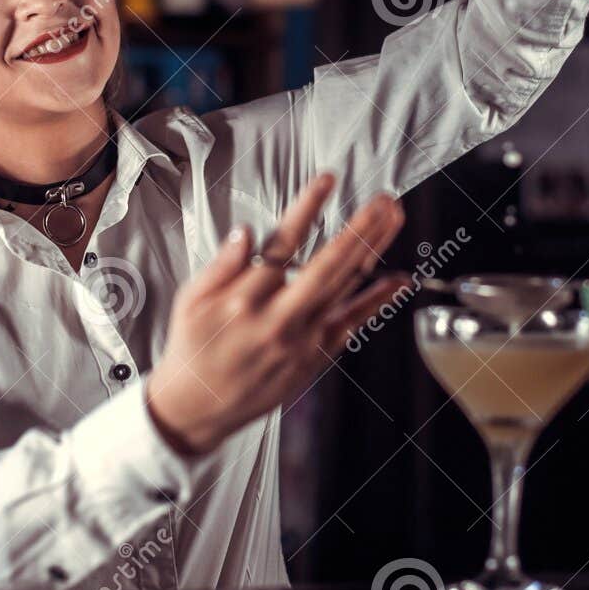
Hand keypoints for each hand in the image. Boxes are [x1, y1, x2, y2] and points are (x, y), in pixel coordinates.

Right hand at [146, 174, 406, 455]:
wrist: (198, 409)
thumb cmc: (193, 348)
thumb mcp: (190, 301)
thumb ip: (220, 265)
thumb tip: (245, 232)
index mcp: (243, 299)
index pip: (281, 245)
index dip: (306, 209)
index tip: (327, 180)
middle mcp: (278, 319)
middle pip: (327, 267)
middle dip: (359, 230)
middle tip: (383, 200)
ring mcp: (301, 340)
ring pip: (345, 289)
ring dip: (373, 251)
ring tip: (393, 218)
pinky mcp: (314, 357)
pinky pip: (352, 324)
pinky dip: (377, 301)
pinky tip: (398, 279)